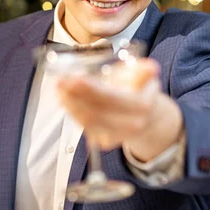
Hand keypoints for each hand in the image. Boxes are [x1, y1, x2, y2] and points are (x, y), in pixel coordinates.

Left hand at [57, 58, 181, 156]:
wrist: (145, 115)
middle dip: (73, 96)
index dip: (90, 89)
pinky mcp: (106, 142)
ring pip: (87, 121)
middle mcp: (132, 124)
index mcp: (142, 105)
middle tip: (59, 80)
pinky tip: (65, 98)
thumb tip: (150, 68)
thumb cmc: (137, 89)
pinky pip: (85, 127)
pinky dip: (72, 111)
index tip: (73, 77)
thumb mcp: (142, 75)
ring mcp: (118, 135)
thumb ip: (143, 71)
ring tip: (59, 87)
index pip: (111, 98)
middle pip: (95, 112)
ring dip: (69, 103)